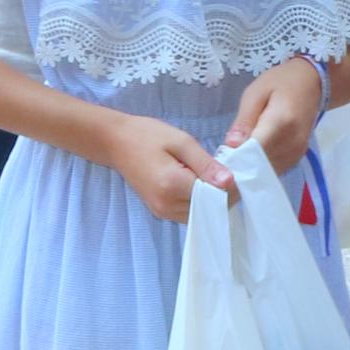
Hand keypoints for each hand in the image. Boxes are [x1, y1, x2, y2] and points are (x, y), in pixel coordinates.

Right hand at [104, 114, 235, 224]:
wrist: (115, 142)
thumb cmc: (147, 135)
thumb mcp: (181, 141)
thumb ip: (206, 163)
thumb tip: (230, 182)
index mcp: (173, 185)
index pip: (215, 196)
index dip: (230, 186)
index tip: (234, 170)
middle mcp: (167, 205)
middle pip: (208, 209)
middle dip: (220, 193)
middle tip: (222, 170)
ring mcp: (161, 211)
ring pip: (199, 214)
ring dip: (209, 199)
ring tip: (207, 174)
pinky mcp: (159, 212)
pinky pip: (187, 213)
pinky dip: (197, 201)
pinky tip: (195, 182)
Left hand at [222, 54, 323, 180]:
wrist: (310, 83)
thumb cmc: (280, 83)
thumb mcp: (255, 94)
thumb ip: (244, 120)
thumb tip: (231, 145)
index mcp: (281, 122)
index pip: (254, 150)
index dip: (235, 158)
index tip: (220, 159)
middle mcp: (292, 142)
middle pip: (260, 164)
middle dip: (240, 164)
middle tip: (224, 158)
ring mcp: (297, 152)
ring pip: (267, 170)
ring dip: (250, 168)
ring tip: (237, 156)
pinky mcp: (297, 158)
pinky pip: (275, 169)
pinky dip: (261, 167)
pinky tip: (252, 157)